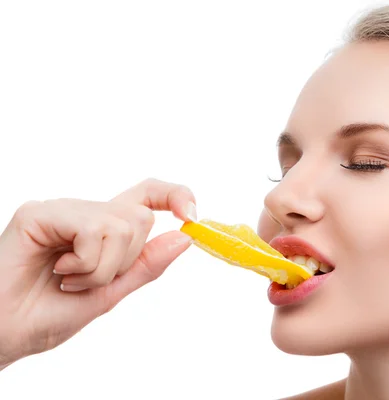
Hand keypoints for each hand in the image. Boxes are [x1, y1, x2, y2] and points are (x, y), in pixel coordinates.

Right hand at [0, 178, 196, 368]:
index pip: (146, 197)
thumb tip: (184, 238)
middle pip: (141, 218)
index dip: (174, 196)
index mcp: (102, 230)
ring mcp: (63, 210)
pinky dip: (84, 263)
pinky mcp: (41, 212)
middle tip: (85, 280)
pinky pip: (93, 229)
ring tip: (68, 279)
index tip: (191, 216)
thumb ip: (146, 265)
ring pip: (122, 225)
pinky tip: (56, 270)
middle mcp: (85, 213)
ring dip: (101, 269)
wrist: (5, 334)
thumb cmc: (48, 314)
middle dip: (124, 262)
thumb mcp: (110, 292)